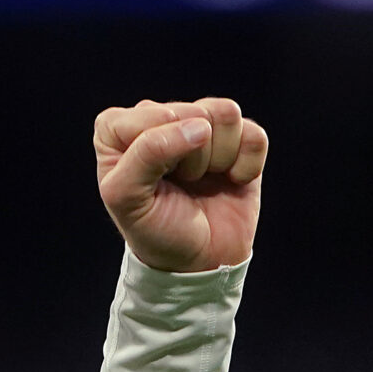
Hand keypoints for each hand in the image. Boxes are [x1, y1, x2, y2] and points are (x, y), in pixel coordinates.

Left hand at [95, 98, 266, 272]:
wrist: (198, 259)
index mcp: (117, 130)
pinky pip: (254, 135)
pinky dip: (246, 166)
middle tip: (180, 185)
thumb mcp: (128, 198)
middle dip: (191, 158)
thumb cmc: (154, 229)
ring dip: (218, 159)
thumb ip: (146, 154)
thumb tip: (199, 127)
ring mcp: (200, 125)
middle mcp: (159, 119)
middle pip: (192, 112)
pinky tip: (230, 181)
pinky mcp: (238, 138)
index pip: (150, 112)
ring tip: (201, 181)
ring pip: (225, 114)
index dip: (159, 151)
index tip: (153, 182)